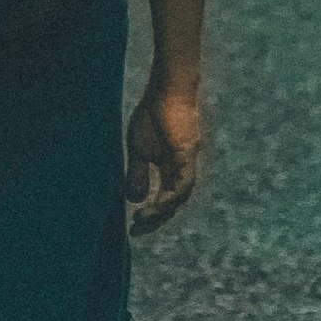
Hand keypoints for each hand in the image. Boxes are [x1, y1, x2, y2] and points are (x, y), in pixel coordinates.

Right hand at [124, 72, 204, 234]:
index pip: (165, 199)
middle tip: (136, 231)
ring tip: (142, 219)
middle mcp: (182, 170)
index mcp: (171, 169)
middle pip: (173, 204)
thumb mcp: (139, 150)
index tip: (133, 228)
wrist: (166, 90)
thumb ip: (138, 174)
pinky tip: (156, 204)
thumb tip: (134, 200)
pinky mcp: (187, 154)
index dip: (151, 215)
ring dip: (161, 211)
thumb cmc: (153, 114)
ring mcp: (186, 163)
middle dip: (155, 220)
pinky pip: (183, 182)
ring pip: (179, 197)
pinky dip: (171, 196)